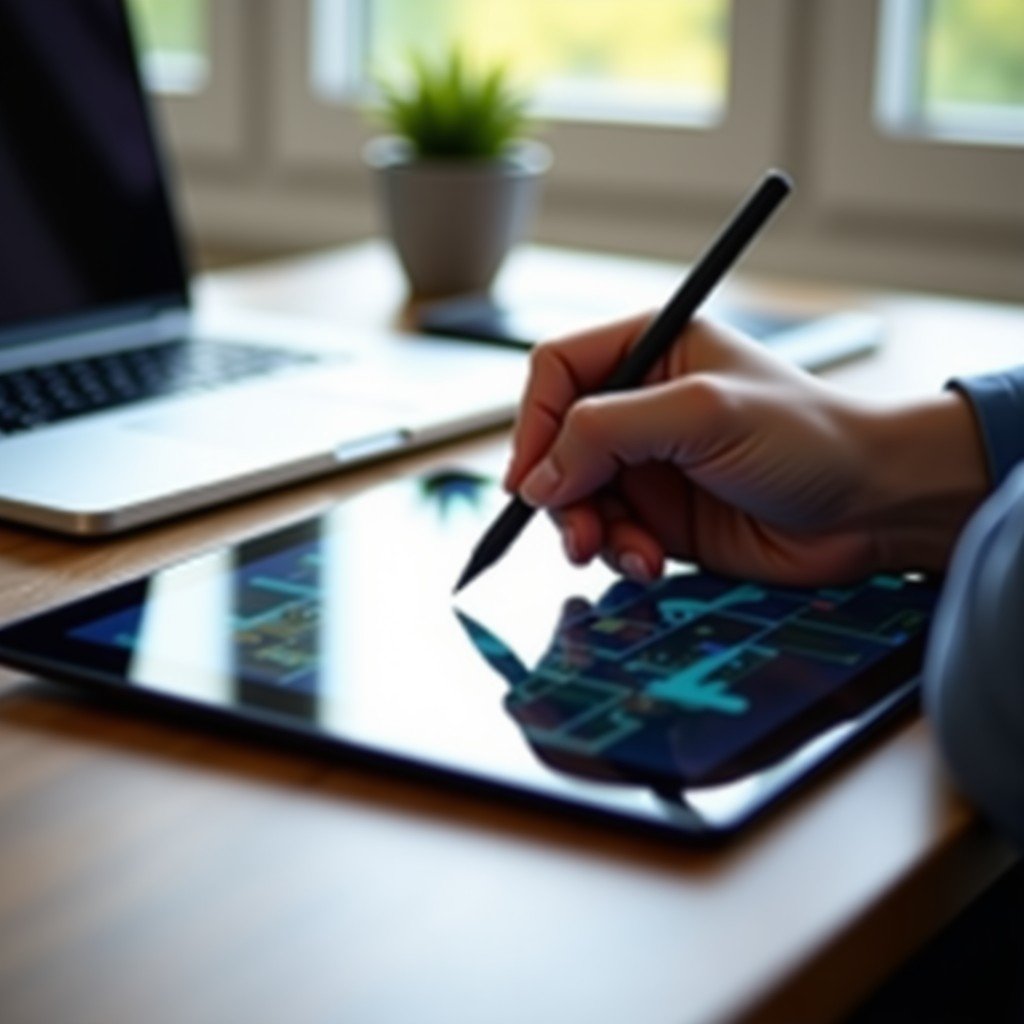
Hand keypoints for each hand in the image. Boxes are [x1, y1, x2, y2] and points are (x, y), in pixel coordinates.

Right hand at [504, 315, 987, 585]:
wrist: (872, 507)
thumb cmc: (809, 437)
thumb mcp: (702, 414)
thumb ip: (609, 431)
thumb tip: (538, 476)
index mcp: (650, 350)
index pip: (556, 372)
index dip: (534, 423)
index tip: (531, 479)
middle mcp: (641, 405)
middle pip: (557, 444)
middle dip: (560, 493)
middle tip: (577, 532)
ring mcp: (649, 464)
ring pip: (576, 497)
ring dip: (589, 531)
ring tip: (624, 551)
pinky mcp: (661, 516)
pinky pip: (610, 536)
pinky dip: (619, 553)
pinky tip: (652, 563)